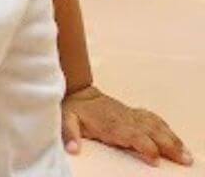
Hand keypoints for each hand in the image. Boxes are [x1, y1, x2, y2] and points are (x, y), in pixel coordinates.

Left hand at [62, 85, 191, 166]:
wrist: (77, 93)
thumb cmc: (73, 109)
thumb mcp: (65, 120)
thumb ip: (69, 134)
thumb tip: (72, 149)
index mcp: (111, 124)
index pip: (133, 136)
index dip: (145, 146)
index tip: (155, 159)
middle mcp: (125, 119)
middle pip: (151, 132)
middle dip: (168, 145)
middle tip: (184, 159)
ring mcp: (131, 115)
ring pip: (156, 126)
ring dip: (173, 139)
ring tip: (186, 154)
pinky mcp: (133, 114)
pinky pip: (153, 119)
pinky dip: (166, 128)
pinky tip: (175, 138)